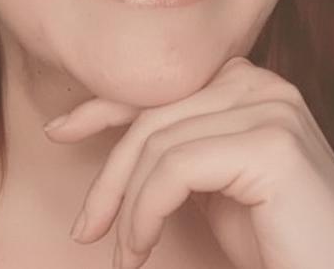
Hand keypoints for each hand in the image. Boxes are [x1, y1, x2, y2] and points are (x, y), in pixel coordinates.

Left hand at [43, 56, 333, 268]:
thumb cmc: (274, 238)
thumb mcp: (208, 180)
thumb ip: (175, 144)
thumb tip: (112, 135)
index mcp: (244, 81)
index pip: (158, 86)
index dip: (101, 108)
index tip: (59, 131)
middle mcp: (259, 81)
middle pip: (152, 117)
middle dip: (108, 175)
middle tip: (85, 228)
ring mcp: (269, 107)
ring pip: (157, 145)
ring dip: (127, 206)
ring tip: (124, 253)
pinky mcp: (271, 143)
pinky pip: (174, 169)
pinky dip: (145, 212)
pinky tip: (141, 246)